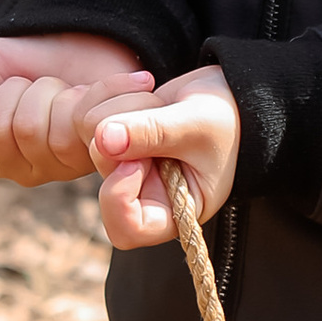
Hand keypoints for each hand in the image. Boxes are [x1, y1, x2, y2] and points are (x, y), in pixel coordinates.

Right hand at [0, 31, 153, 187]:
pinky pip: (81, 129)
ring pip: (37, 131)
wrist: (85, 40)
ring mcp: (61, 166)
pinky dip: (88, 94)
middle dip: (14, 91)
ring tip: (64, 88)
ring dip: (50, 90)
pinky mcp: (98, 154)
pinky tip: (90, 90)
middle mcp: (22, 168)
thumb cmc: (29, 59)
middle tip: (33, 84)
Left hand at [89, 65, 239, 249]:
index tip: (135, 162)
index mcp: (176, 212)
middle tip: (148, 119)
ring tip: (156, 101)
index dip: (120, 198)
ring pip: (95, 150)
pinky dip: (113, 101)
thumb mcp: (195, 123)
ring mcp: (130, 170)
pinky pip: (93, 123)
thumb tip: (102, 138)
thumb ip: (152, 131)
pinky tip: (145, 91)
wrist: (228, 91)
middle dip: (120, 149)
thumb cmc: (226, 117)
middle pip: (105, 188)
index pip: (127, 230)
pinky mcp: (119, 144)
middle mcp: (149, 197)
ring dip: (120, 115)